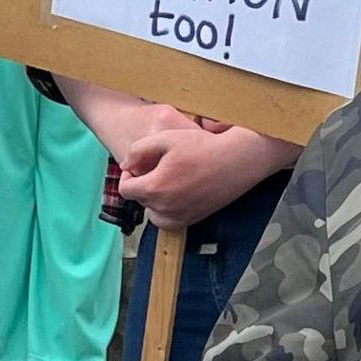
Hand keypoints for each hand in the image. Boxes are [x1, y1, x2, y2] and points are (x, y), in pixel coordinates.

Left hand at [120, 122, 293, 227]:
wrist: (235, 161)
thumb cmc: (202, 147)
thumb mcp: (165, 138)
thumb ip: (137, 150)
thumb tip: (125, 165)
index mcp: (155, 187)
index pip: (126, 189)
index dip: (127, 176)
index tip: (136, 167)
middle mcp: (165, 207)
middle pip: (140, 201)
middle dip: (142, 185)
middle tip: (156, 169)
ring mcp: (180, 216)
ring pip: (153, 214)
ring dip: (153, 200)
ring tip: (165, 183)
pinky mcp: (193, 219)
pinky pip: (169, 222)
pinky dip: (166, 211)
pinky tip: (176, 194)